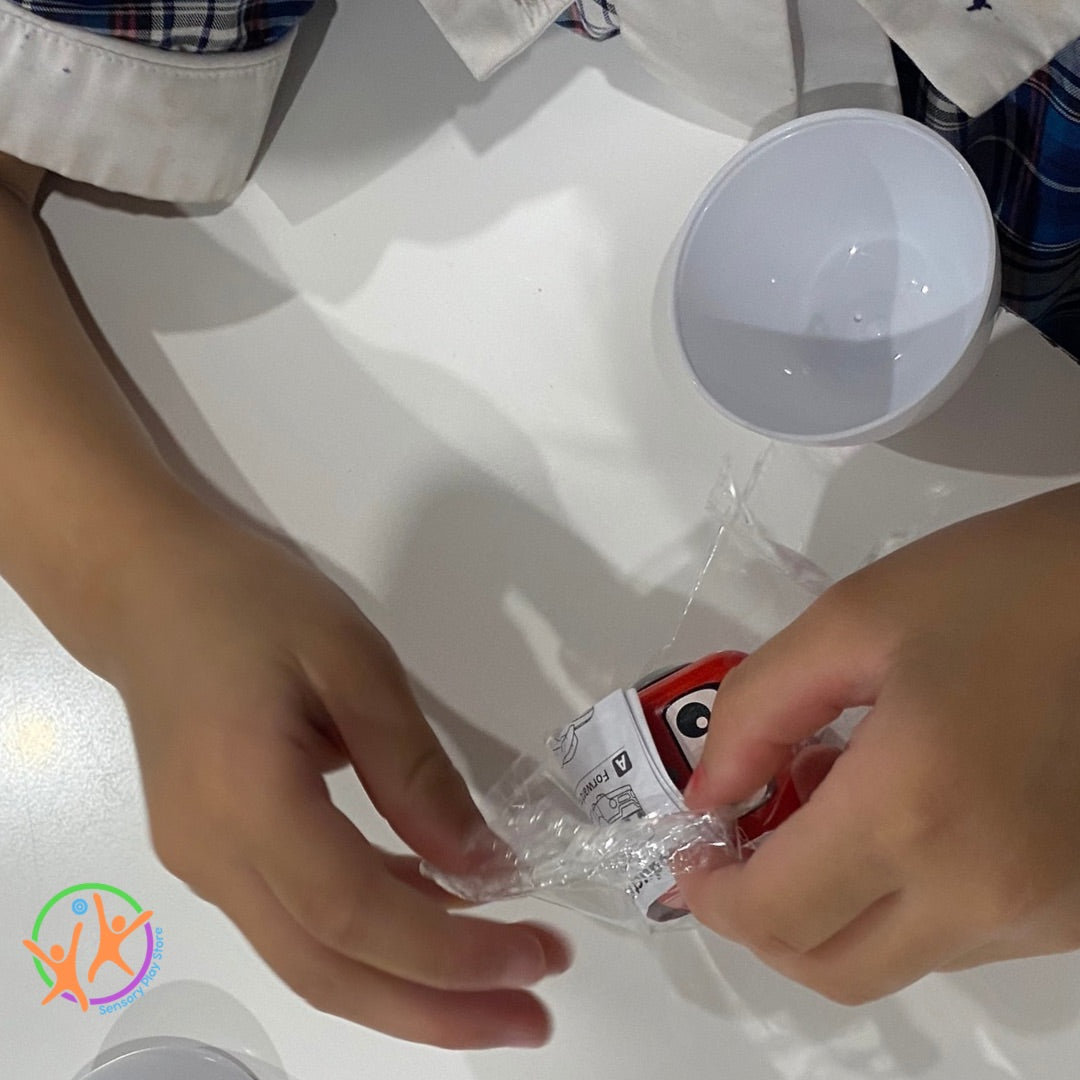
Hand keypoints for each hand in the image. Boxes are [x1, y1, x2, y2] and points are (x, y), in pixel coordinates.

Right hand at [112, 505, 568, 1046]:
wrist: (144, 586)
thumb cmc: (251, 600)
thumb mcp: (352, 661)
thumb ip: (415, 768)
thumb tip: (482, 861)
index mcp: (246, 799)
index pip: (356, 914)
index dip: (451, 952)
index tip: (536, 957)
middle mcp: (212, 856)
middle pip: (327, 971)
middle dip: (437, 1009)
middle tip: (532, 1019)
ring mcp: (202, 863)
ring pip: (309, 960)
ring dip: (406, 987)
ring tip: (499, 985)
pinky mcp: (211, 852)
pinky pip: (296, 920)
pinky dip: (369, 935)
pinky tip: (432, 916)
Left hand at [680, 484, 1079, 1003]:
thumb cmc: (991, 591)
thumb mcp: (849, 622)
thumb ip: (756, 712)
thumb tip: (706, 796)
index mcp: (916, 810)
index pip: (779, 912)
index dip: (713, 895)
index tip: (690, 851)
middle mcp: (984, 891)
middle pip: (830, 967)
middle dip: (759, 918)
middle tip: (735, 845)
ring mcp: (1040, 915)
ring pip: (890, 961)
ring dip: (826, 911)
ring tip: (818, 808)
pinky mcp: (1071, 911)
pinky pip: (951, 940)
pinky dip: (893, 902)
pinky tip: (891, 818)